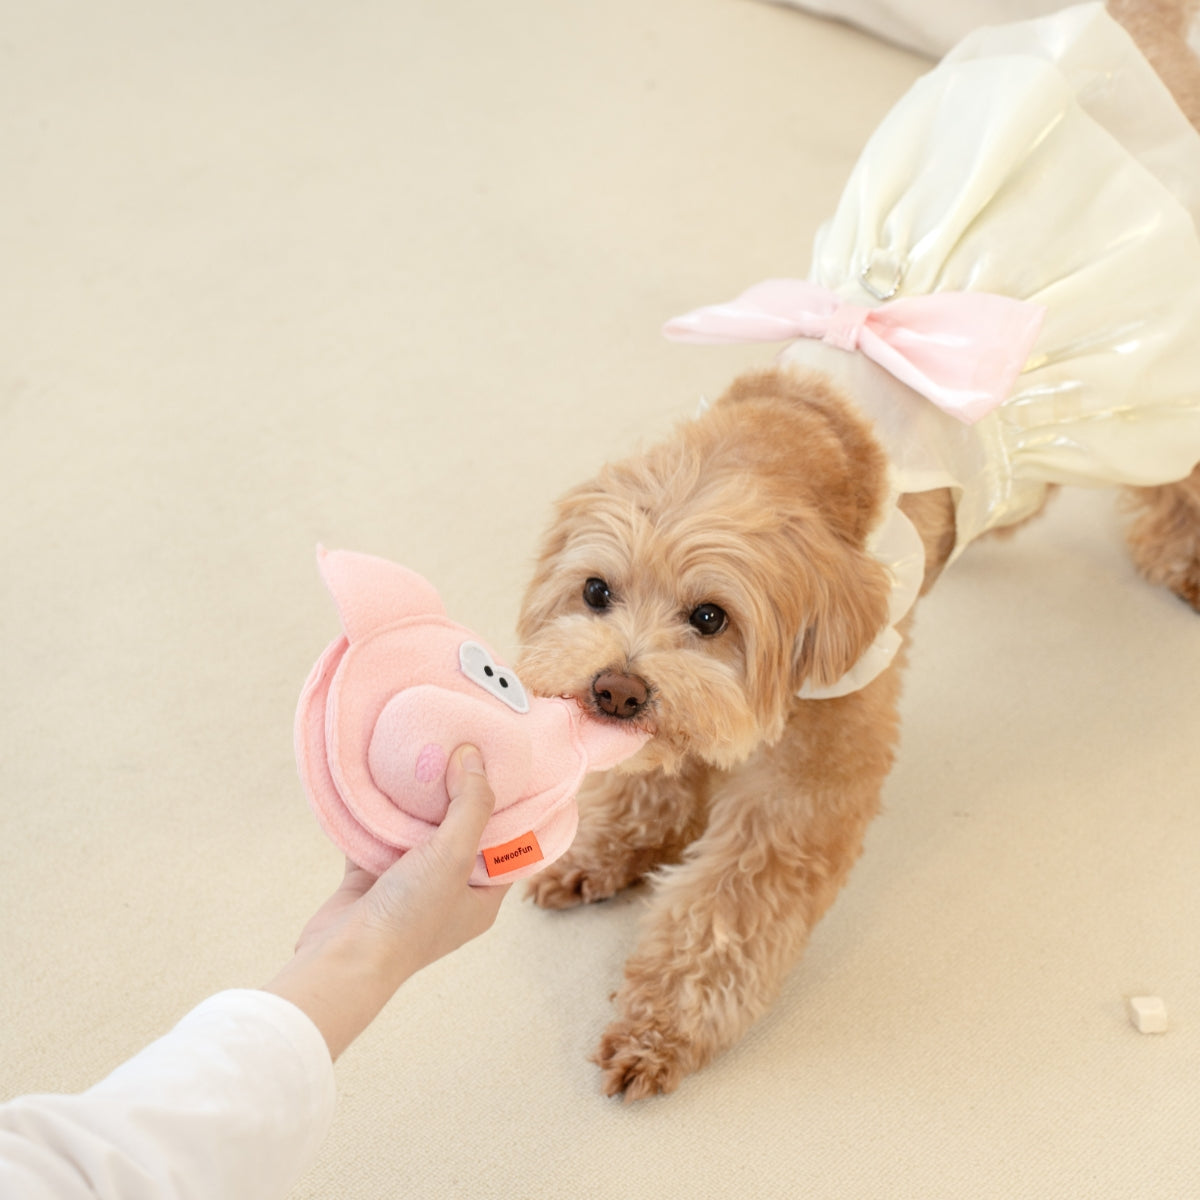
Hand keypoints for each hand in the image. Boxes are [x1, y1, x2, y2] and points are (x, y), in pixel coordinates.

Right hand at [266, 745, 508, 1057]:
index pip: (506, 845)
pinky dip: (381, 812)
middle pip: (462, 833)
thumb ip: (470, 806)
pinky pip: (380, 836)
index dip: (508, 808)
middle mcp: (449, 892)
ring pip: (420, 833)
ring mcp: (410, 886)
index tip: (506, 768)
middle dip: (460, 795)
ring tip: (427, 755)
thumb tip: (474, 757)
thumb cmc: (408, 919)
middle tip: (463, 750)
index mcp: (481, 897)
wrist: (340, 960)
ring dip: (420, 800)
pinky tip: (384, 778)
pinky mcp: (372, 879)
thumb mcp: (454, 856)